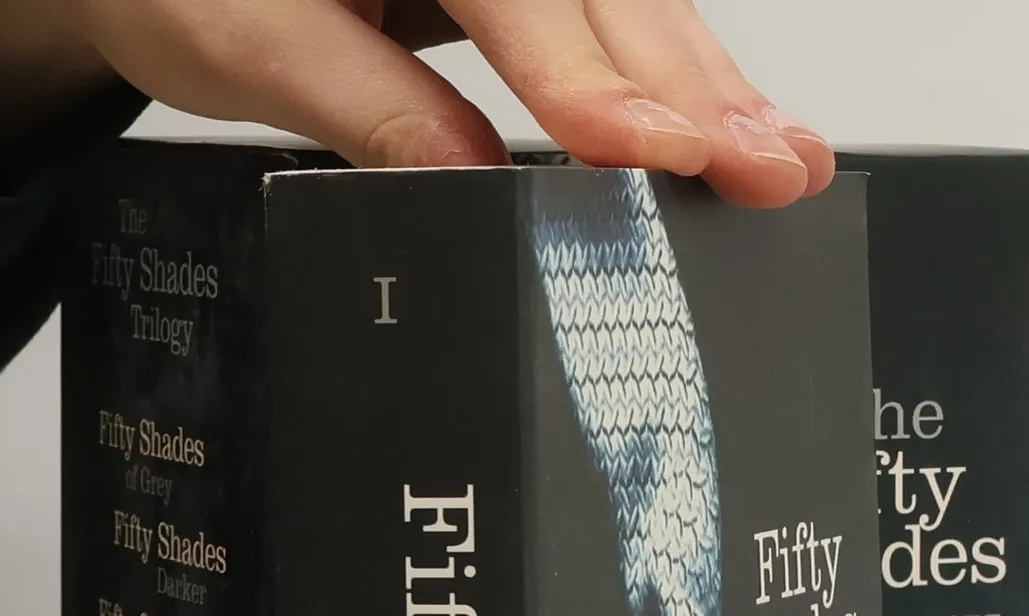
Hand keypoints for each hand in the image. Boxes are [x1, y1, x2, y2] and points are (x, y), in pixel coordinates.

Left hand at [0, 0, 833, 207]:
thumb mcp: (248, 42)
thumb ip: (367, 109)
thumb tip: (468, 184)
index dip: (591, 81)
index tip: (650, 152)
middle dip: (695, 86)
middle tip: (771, 166)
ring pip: (630, 2)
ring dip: (708, 85)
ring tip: (781, 157)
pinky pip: (610, 19)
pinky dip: (670, 78)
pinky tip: (721, 124)